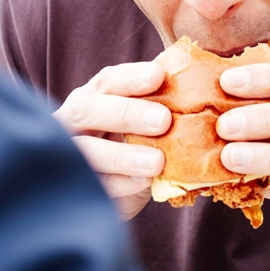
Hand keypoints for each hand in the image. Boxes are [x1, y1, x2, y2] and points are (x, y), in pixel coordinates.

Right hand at [53, 62, 170, 219]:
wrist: (111, 194)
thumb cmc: (135, 146)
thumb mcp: (144, 124)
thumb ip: (161, 108)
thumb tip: (200, 90)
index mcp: (93, 97)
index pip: (107, 81)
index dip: (130, 77)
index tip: (158, 76)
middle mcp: (73, 121)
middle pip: (87, 110)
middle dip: (126, 113)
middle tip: (164, 120)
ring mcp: (68, 155)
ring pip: (86, 151)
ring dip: (123, 155)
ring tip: (157, 161)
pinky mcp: (73, 188)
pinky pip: (94, 184)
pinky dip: (120, 183)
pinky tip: (144, 182)